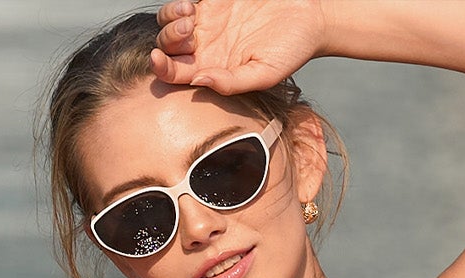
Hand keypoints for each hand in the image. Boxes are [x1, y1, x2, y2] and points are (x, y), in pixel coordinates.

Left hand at [152, 0, 330, 93]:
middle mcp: (204, 51)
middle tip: (188, 32)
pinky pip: (181, 7)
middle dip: (166, 42)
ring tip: (189, 18)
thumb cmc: (290, 51)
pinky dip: (177, 7)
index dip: (161, 69)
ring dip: (169, 23)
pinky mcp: (212, 3)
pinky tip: (190, 7)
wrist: (308, 18)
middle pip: (167, 50)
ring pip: (168, 26)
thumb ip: (232, 83)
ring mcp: (206, 26)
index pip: (176, 76)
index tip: (157, 59)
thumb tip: (199, 82)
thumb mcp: (264, 74)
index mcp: (212, 72)